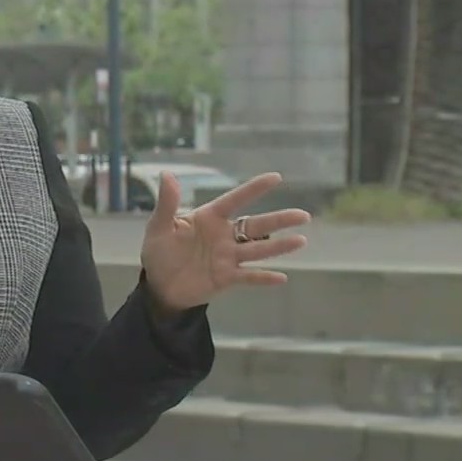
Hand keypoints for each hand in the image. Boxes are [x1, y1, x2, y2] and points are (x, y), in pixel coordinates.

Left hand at [140, 172, 309, 312]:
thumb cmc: (159, 252)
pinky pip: (248, 277)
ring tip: (301, 241)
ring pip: (258, 250)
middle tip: (303, 215)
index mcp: (209, 219)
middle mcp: (224, 236)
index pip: (234, 200)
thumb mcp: (159, 226)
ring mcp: (228, 257)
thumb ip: (167, 203)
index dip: (253, 189)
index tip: (276, 177)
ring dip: (279, 246)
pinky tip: (281, 278)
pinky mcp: (226, 278)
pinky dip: (263, 278)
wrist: (158, 286)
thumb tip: (167, 174)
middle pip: (256, 226)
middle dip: (279, 220)